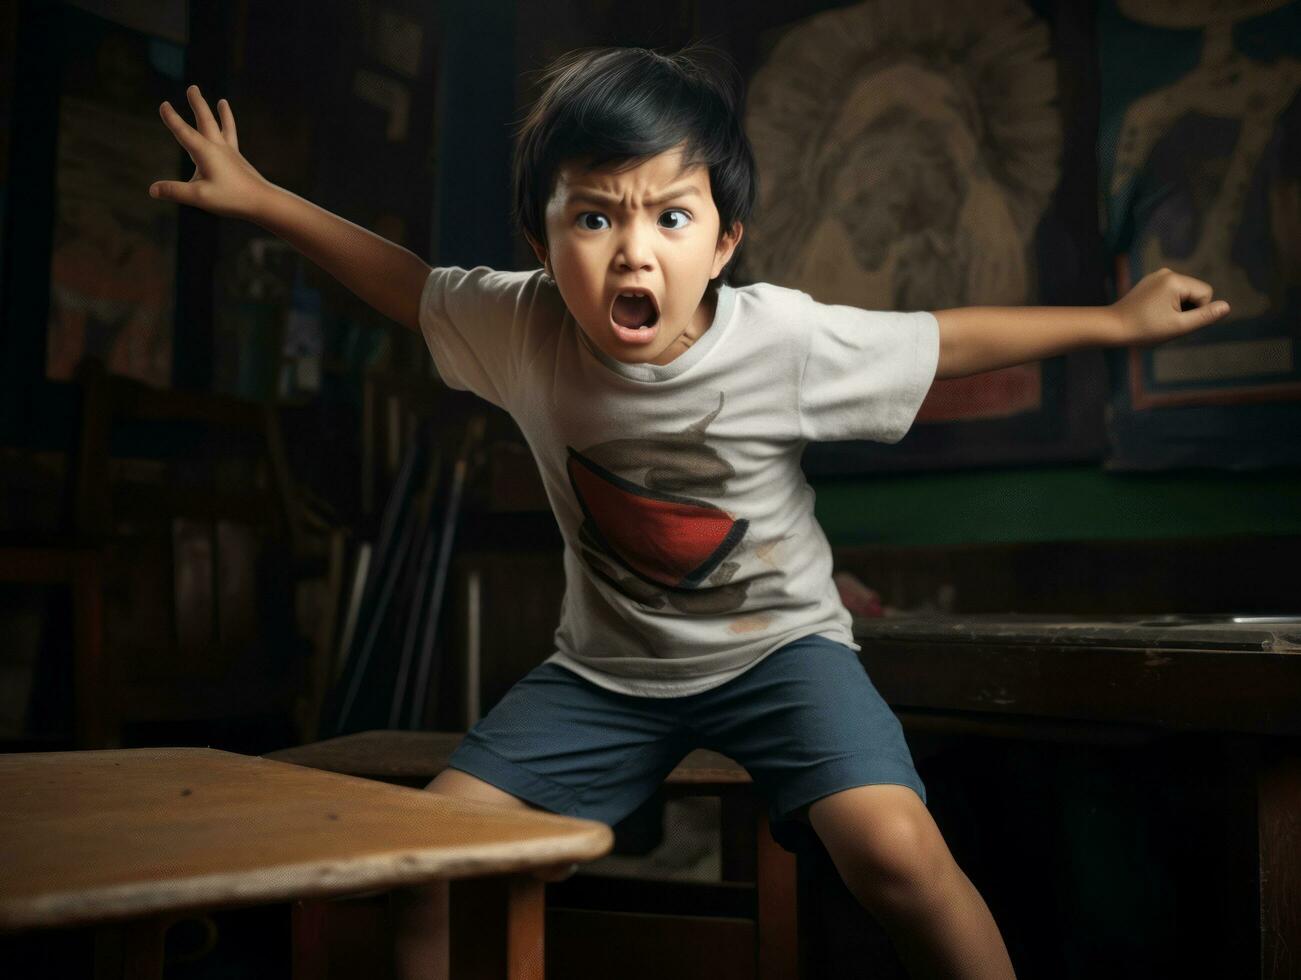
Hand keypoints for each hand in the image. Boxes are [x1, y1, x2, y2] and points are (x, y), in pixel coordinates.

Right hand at [149, 85, 271, 220]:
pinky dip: (231, 129)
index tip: (164, 104)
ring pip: (223, 126)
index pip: (184, 132)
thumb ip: (175, 191)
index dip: (172, 118)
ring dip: (221, 113)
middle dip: (197, 104)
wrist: (263, 201)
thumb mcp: (199, 197)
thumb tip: (152, 190)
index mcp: (206, 152)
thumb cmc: (232, 199)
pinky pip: (233, 138)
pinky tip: (229, 132)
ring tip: (222, 101)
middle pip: (206, 120)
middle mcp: (218, 147)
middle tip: (193, 88)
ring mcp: (231, 152)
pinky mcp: (238, 160)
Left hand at [1111, 267, 1231, 345]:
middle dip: (1186, 309)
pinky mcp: (1150, 282)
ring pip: (1183, 294)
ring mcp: (1157, 276)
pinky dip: (1166, 305)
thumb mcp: (1179, 326)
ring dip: (1177, 308)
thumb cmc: (1144, 329)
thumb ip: (1205, 316)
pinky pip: (1170, 293)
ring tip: (1157, 319)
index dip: (1196, 312)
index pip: (1206, 294)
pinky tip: (1152, 314)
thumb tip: (1227, 307)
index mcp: (1175, 280)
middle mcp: (1167, 272)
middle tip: (1165, 322)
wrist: (1111, 327)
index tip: (1175, 321)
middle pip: (1195, 292)